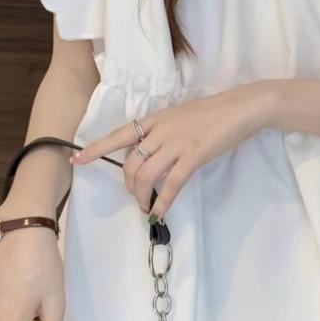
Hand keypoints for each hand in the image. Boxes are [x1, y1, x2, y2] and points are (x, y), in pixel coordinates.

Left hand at [71, 81, 273, 218]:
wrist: (241, 108)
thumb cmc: (213, 113)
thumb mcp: (180, 117)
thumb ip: (163, 133)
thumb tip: (152, 155)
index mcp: (155, 119)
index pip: (119, 134)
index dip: (97, 149)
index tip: (78, 160)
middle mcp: (160, 130)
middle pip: (130, 163)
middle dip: (128, 185)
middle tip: (136, 196)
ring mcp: (176, 143)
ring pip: (145, 175)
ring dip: (141, 196)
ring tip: (146, 206)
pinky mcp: (193, 157)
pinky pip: (171, 184)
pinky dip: (162, 202)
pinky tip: (159, 212)